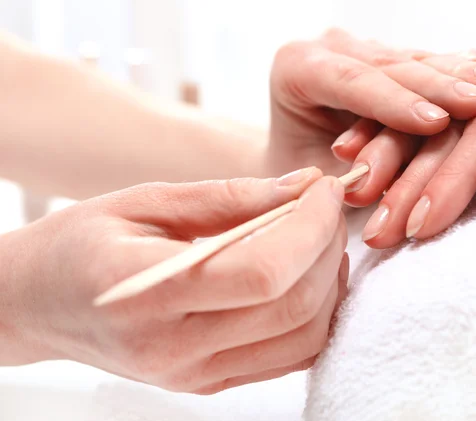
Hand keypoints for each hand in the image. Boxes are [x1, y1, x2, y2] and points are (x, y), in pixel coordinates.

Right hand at [0, 168, 347, 393]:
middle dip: (327, 247)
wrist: (39, 303)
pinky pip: (289, 356)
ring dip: (329, 282)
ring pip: (304, 338)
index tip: (324, 189)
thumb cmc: (81, 242)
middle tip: (325, 205)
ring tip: (318, 237)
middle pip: (294, 307)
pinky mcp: (209, 383)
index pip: (262, 273)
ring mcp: (195, 375)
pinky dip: (315, 313)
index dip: (311, 227)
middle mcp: (176, 350)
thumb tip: (303, 186)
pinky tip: (304, 274)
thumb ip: (228, 197)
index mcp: (148, 296)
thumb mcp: (143, 201)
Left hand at [267, 28, 475, 177]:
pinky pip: (429, 62)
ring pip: (416, 60)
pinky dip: (462, 67)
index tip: (436, 121)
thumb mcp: (308, 177)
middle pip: (390, 66)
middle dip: (438, 85)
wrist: (298, 154)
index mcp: (297, 67)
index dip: (394, 102)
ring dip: (460, 73)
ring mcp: (362, 46)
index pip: (350, 82)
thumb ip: (334, 174)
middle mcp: (331, 47)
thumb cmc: (302, 174)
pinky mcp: (390, 56)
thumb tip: (363, 183)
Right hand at [351, 45, 475, 245]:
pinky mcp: (469, 103)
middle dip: (409, 182)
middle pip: (450, 128)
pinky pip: (419, 119)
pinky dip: (384, 138)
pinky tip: (354, 157)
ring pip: (425, 121)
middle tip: (380, 231)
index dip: (454, 180)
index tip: (422, 225)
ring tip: (356, 201)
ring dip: (386, 162)